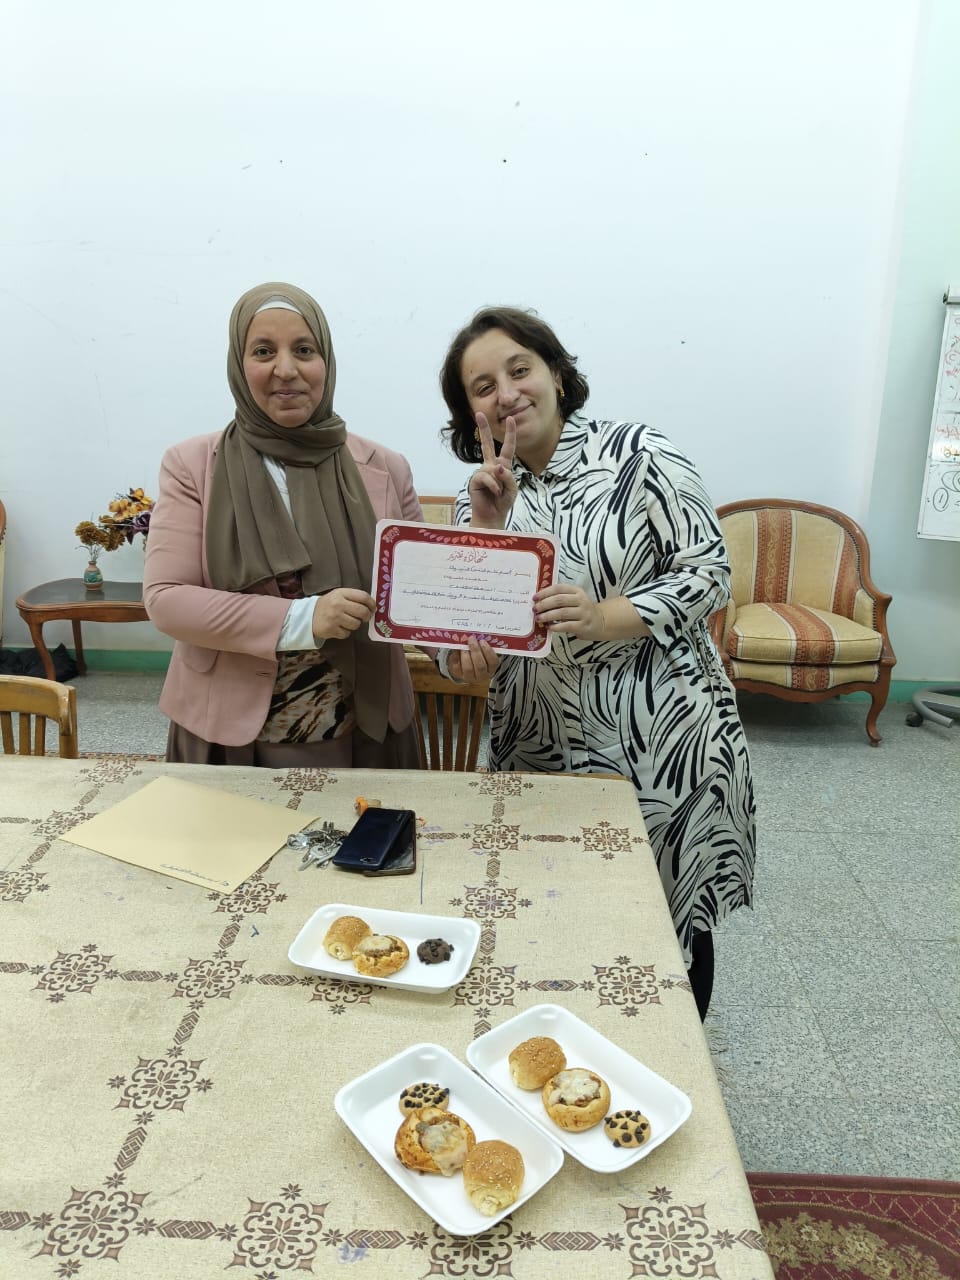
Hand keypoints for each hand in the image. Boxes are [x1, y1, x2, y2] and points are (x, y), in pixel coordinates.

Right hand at [311, 589, 375, 641]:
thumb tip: (372, 606)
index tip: (373, 608)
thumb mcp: (339, 595)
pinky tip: (339, 627)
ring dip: (355, 625)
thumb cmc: (328, 605)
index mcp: (341, 593)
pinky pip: (347, 634)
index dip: (372, 603)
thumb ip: (354, 598)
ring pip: (356, 624)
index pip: (363, 596)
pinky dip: (345, 632)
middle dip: (366, 616)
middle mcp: (338, 604)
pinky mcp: (331, 629)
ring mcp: (334, 618)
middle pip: (362, 612)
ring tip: (347, 621)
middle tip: (364, 617)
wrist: (308, 616)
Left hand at [447, 637, 498, 682]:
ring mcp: (469, 677)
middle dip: (476, 651)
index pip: (493, 662)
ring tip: (463, 644)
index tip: (482, 641)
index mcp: (491, 669)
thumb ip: (481, 645)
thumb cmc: (477, 655)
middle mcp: (481, 675)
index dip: (488, 651)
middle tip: (471, 639)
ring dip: (465, 654)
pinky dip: (456, 656)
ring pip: (468, 668)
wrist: (464, 665)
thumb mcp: (482, 651)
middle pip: (480, 666)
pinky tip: (457, 648)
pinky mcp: (458, 674)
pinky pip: (457, 666)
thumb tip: (476, 635)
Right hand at [467, 413, 517, 527]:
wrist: (492, 516)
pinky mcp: (475, 480)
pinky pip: (486, 477)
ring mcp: (482, 472)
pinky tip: (494, 493)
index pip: (508, 447)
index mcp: (503, 466)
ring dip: (499, 482)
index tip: (510, 419)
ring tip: (499, 493)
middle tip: (479, 413)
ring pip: (492, 469)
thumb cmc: (503, 502)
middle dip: (484, 429)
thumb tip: (497, 467)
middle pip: (487, 444)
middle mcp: (491, 466)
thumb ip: (508, 476)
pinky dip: (493, 486)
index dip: (510, 434)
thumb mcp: (512, 488)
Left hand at [533, 584, 604, 639]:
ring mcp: (583, 613)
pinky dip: (556, 626)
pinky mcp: (584, 626)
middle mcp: (581, 600)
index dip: (545, 592)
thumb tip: (538, 602)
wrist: (600, 622)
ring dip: (548, 616)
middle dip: (544, 604)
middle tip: (535, 609)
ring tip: (538, 618)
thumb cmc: (581, 610)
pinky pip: (567, 626)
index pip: (559, 588)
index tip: (534, 598)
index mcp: (577, 591)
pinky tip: (549, 627)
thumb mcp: (574, 600)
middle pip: (559, 600)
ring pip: (562, 613)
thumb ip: (559, 598)